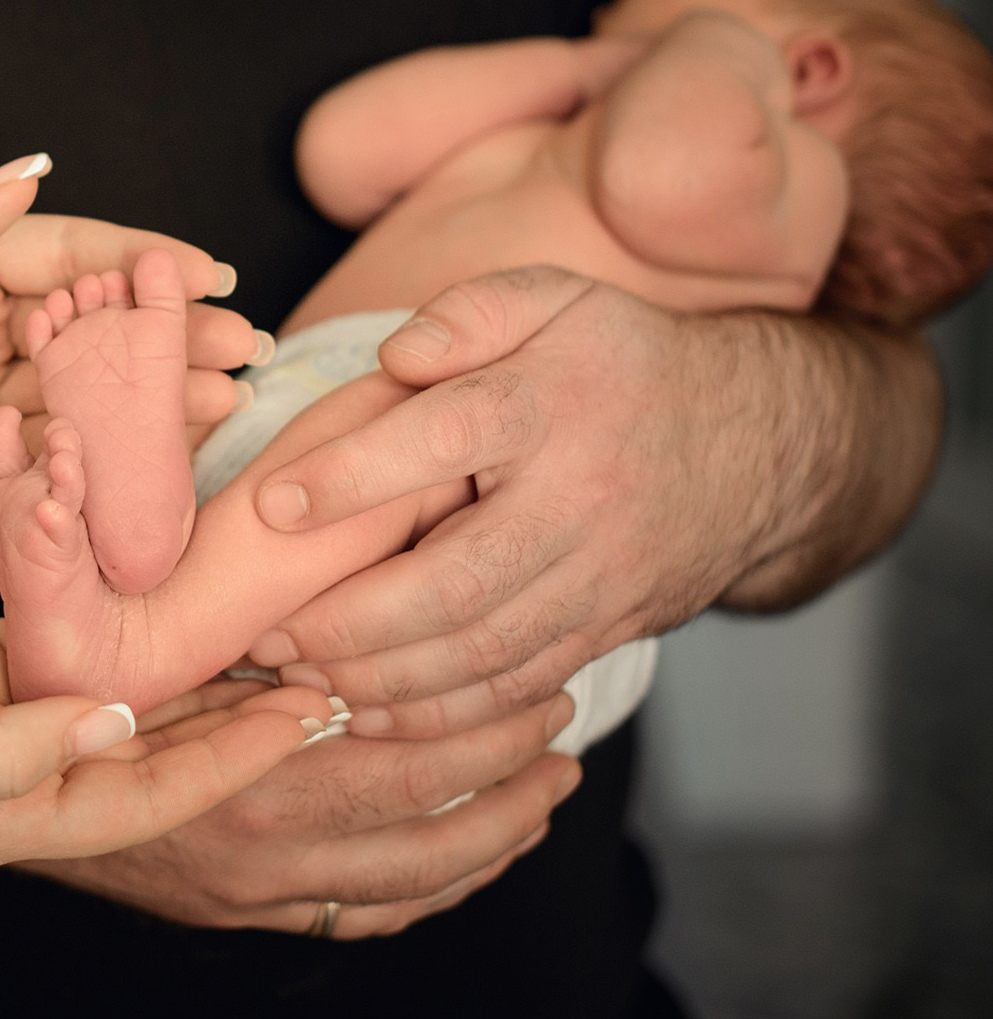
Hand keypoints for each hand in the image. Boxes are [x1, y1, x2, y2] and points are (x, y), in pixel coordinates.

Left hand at [0, 156, 257, 523]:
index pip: (62, 254)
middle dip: (163, 335)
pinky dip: (87, 464)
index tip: (205, 272)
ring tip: (220, 406)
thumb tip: (27, 171)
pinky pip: (30, 463)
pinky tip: (145, 469)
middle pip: (87, 328)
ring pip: (74, 397)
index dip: (135, 261)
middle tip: (242, 350)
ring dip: (145, 401)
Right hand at [0, 582, 315, 869]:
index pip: (150, 796)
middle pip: (155, 750)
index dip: (236, 762)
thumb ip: (2, 751)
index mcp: (3, 811)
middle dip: (239, 720)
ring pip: (121, 689)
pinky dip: (118, 610)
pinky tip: (166, 579)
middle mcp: (15, 765)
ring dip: (192, 664)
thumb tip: (113, 726)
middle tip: (331, 669)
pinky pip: (65, 631)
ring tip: (269, 622)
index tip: (316, 717)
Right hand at [24, 683, 581, 937]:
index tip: (523, 679)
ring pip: (411, 885)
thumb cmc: (83, 706)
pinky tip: (472, 854)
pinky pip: (364, 918)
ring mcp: (259, 894)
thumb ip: (251, 660)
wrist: (5, 795)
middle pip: (427, 826)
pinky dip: (433, 889)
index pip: (402, 762)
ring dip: (494, 836)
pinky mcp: (251, 914)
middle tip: (557, 722)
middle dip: (509, 773)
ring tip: (547, 788)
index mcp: (249, 780)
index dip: (477, 725)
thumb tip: (356, 622)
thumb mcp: (158, 665)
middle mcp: (263, 852)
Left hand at [246, 266, 775, 737]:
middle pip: (458, 582)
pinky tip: (369, 713)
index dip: (356, 475)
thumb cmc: (613, 364)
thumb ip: (470, 313)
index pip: (447, 438)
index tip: (274, 504)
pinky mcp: (605, 632)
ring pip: (481, 652)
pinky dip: (439, 716)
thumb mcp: (553, 302)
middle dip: (351, 619)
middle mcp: (578, 502)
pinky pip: (516, 689)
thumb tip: (399, 356)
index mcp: (551, 405)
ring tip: (297, 675)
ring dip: (380, 678)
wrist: (753, 442)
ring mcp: (597, 579)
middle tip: (266, 631)